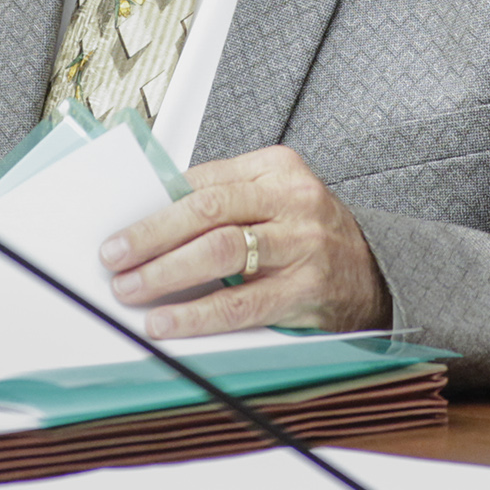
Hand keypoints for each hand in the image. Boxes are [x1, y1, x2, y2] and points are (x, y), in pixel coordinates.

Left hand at [100, 145, 389, 338]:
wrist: (375, 271)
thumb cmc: (310, 232)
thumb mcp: (274, 198)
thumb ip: (224, 201)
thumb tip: (150, 219)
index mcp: (277, 168)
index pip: (202, 181)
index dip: (154, 206)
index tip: (119, 228)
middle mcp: (292, 200)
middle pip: (206, 211)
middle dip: (151, 236)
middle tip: (114, 257)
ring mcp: (302, 244)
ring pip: (220, 252)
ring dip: (166, 273)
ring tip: (133, 289)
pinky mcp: (306, 290)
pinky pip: (241, 305)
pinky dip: (197, 315)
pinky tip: (169, 321)